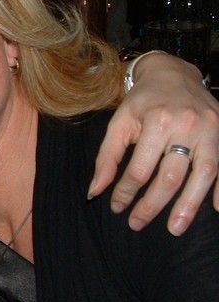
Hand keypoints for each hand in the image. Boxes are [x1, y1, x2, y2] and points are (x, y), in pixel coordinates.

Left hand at [91, 52, 218, 235]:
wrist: (173, 74)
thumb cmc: (143, 102)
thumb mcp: (119, 122)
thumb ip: (107, 157)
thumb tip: (94, 191)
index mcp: (156, 121)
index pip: (140, 168)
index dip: (126, 191)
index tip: (117, 207)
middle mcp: (187, 126)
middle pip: (171, 175)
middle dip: (153, 205)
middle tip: (138, 224)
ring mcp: (211, 130)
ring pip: (203, 174)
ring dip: (189, 205)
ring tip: (175, 228)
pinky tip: (214, 209)